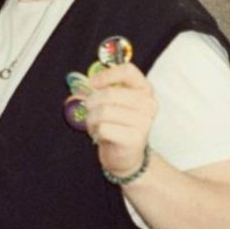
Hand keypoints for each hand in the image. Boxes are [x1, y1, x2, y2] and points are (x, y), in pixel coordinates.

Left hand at [84, 62, 157, 180]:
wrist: (127, 157)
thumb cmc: (118, 126)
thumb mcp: (113, 104)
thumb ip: (101, 90)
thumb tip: (81, 87)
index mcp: (145, 90)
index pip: (127, 71)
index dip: (106, 75)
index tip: (91, 83)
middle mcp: (148, 104)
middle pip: (109, 93)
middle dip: (91, 103)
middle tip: (89, 111)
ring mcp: (144, 122)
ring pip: (103, 111)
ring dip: (91, 119)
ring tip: (95, 125)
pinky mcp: (134, 138)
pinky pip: (103, 128)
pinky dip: (96, 132)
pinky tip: (100, 135)